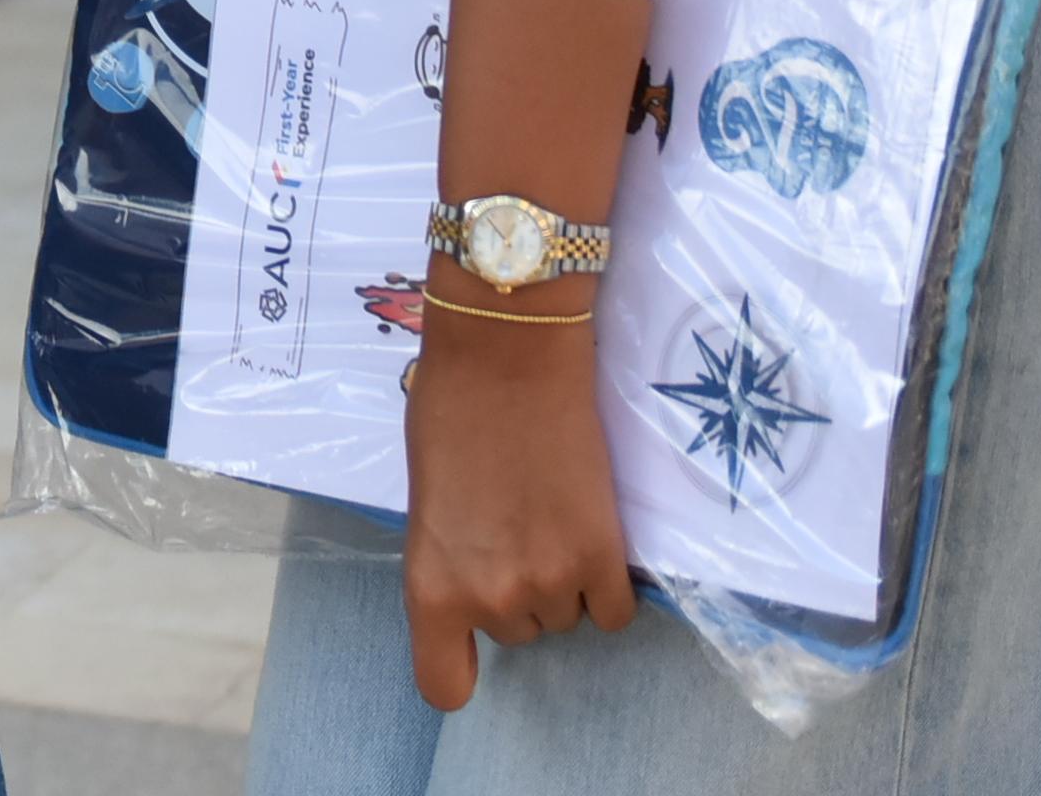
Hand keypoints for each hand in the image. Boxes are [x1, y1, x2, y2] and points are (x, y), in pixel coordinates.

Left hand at [399, 302, 637, 708]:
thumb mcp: (427, 503)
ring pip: (565, 618)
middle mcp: (490, 598)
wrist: (507, 354)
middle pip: (516, 634)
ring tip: (548, 513)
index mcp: (430, 586)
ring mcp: (549, 581)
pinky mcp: (602, 557)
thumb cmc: (449, 412)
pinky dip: (606, 583)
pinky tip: (589, 532)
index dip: (459, 667)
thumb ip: (448, 559)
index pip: (443, 685)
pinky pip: (614, 612)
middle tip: (512, 526)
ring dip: (563, 582)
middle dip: (516, 591)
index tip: (468, 646)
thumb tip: (476, 589)